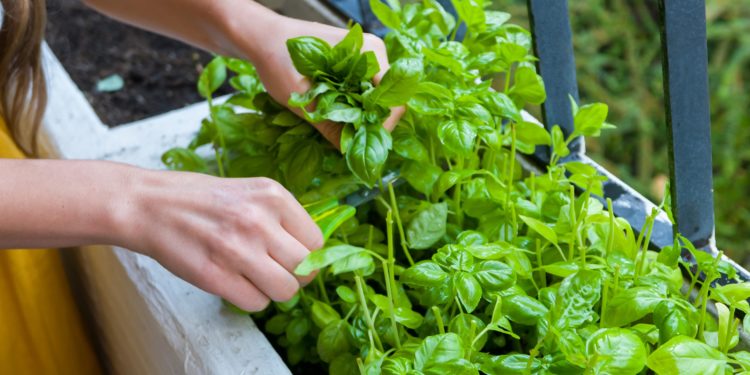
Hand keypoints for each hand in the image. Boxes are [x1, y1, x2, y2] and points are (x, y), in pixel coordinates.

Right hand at [119, 171, 323, 311]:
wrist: (149, 205)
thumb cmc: (201, 199)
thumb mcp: (250, 192)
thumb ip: (281, 218)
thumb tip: (312, 251)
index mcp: (272, 196)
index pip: (316, 241)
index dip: (307, 254)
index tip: (293, 256)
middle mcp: (258, 220)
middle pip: (305, 269)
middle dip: (295, 276)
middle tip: (277, 271)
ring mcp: (237, 249)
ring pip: (285, 291)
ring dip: (274, 290)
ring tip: (256, 277)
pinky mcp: (215, 276)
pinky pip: (256, 303)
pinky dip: (251, 299)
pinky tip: (236, 282)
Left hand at [232, 12, 404, 145]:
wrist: (262, 37)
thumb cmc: (278, 58)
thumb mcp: (300, 96)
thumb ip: (328, 124)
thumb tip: (349, 152)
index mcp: (368, 53)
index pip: (393, 100)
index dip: (381, 127)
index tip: (360, 143)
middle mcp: (373, 53)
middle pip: (387, 100)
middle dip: (369, 124)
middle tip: (348, 141)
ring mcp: (365, 58)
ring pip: (375, 99)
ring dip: (360, 118)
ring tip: (340, 130)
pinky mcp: (355, 65)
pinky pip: (364, 93)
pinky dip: (353, 108)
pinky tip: (336, 117)